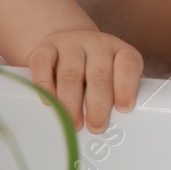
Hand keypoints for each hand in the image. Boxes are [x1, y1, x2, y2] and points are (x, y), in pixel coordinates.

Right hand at [26, 29, 142, 132]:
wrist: (68, 42)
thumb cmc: (96, 70)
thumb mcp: (114, 76)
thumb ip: (120, 95)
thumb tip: (126, 125)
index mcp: (119, 51)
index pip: (128, 65)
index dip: (126, 87)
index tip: (123, 109)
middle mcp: (96, 44)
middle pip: (99, 75)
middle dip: (98, 104)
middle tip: (96, 127)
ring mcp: (70, 43)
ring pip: (70, 74)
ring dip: (71, 103)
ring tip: (73, 124)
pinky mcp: (45, 48)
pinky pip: (42, 64)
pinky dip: (44, 86)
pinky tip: (50, 102)